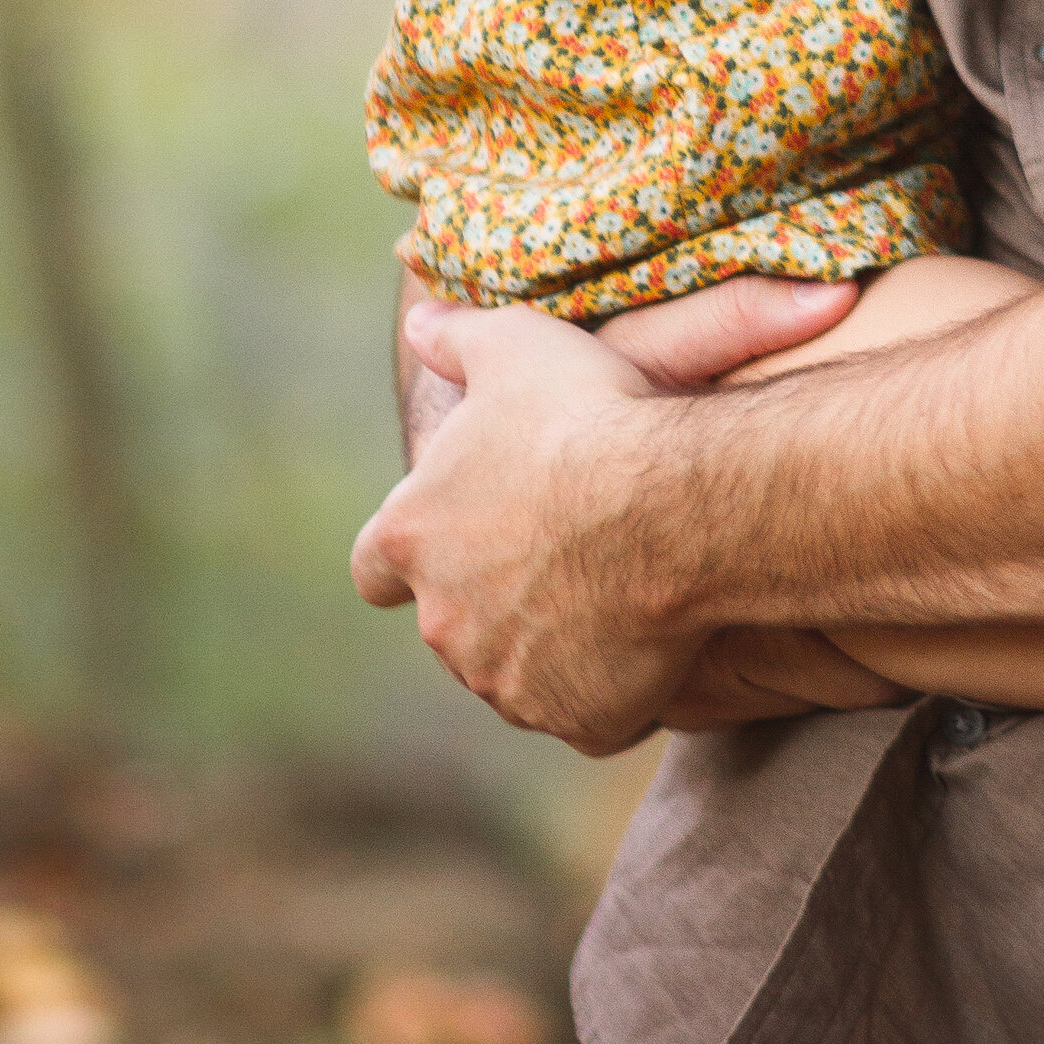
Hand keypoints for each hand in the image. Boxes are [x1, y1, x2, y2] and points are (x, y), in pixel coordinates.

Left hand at [351, 276, 856, 751]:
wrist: (670, 502)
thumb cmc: (584, 414)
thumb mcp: (513, 343)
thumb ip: (456, 338)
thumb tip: (417, 322)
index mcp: (409, 538)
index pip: (373, 566)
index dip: (410, 551)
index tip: (451, 535)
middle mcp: (443, 626)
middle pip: (453, 621)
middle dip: (493, 596)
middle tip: (561, 550)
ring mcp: (509, 683)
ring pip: (518, 671)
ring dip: (549, 642)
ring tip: (613, 588)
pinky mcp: (579, 720)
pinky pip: (588, 711)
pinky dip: (609, 686)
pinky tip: (649, 637)